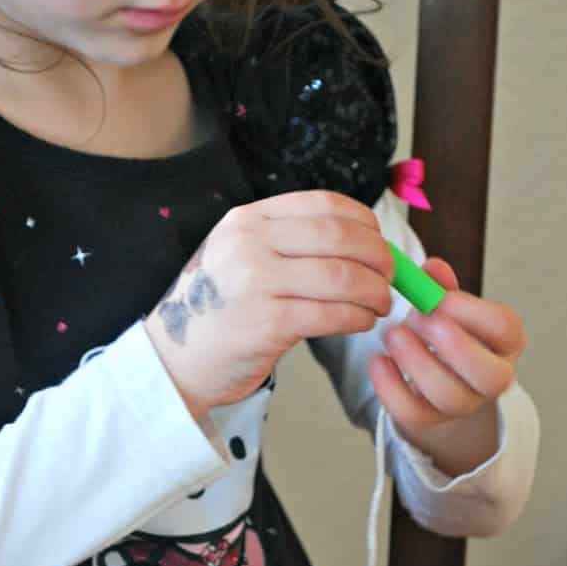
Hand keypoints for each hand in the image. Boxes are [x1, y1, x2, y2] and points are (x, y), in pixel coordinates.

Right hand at [145, 190, 393, 416]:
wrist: (175, 360)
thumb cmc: (219, 311)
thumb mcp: (240, 256)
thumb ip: (287, 242)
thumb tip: (363, 241)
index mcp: (247, 219)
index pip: (323, 205)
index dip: (364, 222)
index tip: (379, 241)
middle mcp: (249, 243)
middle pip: (340, 237)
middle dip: (379, 257)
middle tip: (391, 276)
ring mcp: (255, 282)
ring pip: (342, 276)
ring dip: (375, 290)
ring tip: (380, 303)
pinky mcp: (266, 324)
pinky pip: (333, 313)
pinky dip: (358, 317)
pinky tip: (361, 322)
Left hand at [369, 258, 526, 476]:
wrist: (434, 374)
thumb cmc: (446, 331)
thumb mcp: (448, 304)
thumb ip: (440, 285)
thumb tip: (432, 269)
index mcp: (506, 341)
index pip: (504, 329)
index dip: (471, 312)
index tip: (439, 298)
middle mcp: (494, 378)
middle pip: (489, 376)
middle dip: (451, 345)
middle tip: (417, 318)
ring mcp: (465, 404)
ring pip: (450, 396)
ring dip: (417, 363)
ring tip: (393, 335)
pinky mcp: (432, 421)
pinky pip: (414, 413)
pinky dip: (391, 387)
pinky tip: (379, 361)